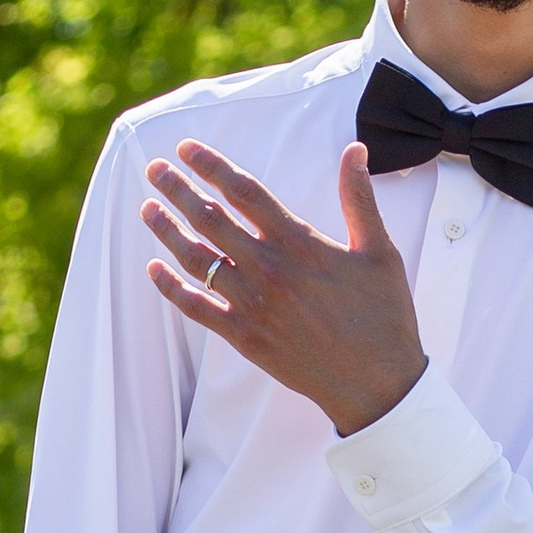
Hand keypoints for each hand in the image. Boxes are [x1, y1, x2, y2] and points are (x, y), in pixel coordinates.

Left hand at [143, 140, 426, 434]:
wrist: (377, 384)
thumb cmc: (384, 316)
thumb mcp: (379, 251)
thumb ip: (359, 198)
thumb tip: (355, 150)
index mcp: (299, 243)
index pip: (244, 192)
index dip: (212, 166)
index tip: (187, 149)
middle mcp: (268, 270)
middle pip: (210, 219)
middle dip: (178, 189)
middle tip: (155, 169)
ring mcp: (252, 305)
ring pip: (196, 259)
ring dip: (167, 231)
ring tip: (148, 209)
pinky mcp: (245, 337)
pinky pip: (197, 308)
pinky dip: (171, 288)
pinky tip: (153, 270)